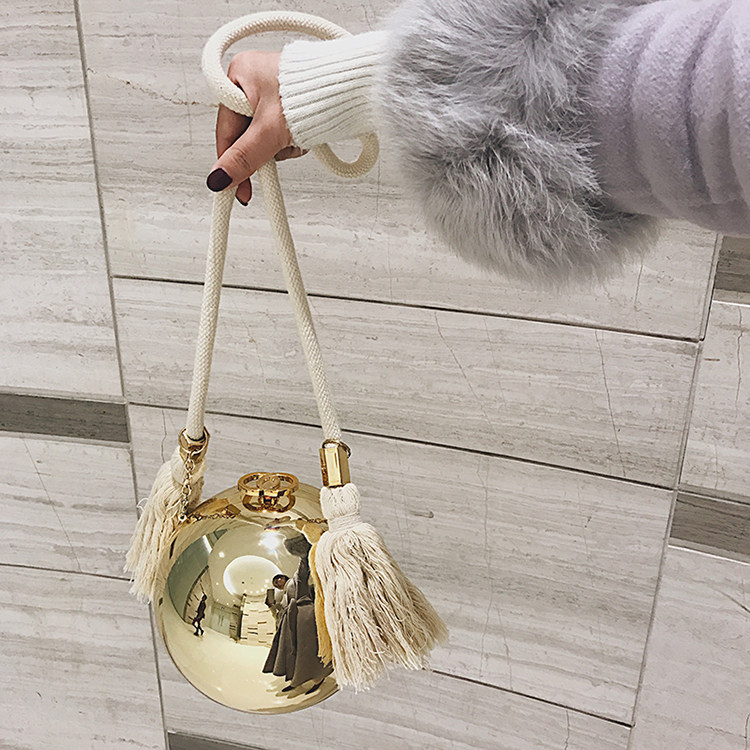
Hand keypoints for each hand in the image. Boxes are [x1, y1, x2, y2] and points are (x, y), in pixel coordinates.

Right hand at [206, 50, 307, 204]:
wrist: (352, 88)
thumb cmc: (312, 93)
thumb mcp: (270, 131)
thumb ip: (243, 157)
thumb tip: (218, 179)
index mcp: (239, 73)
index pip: (225, 128)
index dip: (229, 161)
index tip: (231, 188)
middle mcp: (254, 80)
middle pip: (247, 135)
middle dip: (266, 149)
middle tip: (280, 148)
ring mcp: (273, 92)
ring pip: (266, 138)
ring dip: (283, 147)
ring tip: (298, 137)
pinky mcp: (291, 105)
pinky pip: (282, 134)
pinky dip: (293, 141)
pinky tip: (305, 137)